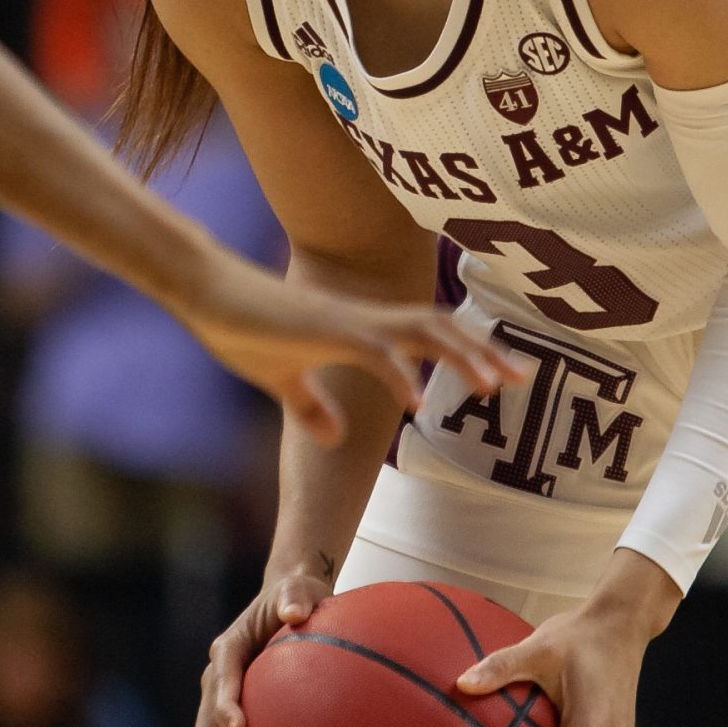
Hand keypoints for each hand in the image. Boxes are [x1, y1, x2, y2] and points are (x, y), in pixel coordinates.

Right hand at [172, 250, 528, 444]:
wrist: (204, 292)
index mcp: (359, 328)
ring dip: (457, 358)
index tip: (504, 376)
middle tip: (523, 377)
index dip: (469, 353)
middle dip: (483, 353)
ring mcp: (346, 321)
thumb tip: (337, 435)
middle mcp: (364, 319)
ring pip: (419, 333)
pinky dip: (400, 374)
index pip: (429, 336)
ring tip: (489, 386)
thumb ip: (311, 406)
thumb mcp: (282, 380)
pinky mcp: (323, 330)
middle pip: (440, 330)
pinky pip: (373, 351)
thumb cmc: (240, 328)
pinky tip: (417, 402)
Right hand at [193, 563, 333, 726]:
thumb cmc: (296, 596)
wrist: (286, 601)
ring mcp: (222, 707)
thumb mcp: (299, 588)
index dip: (226, 704)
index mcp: (228, 651)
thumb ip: (296, 596)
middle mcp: (216, 683)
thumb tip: (297, 610)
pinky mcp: (236, 725)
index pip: (222, 678)